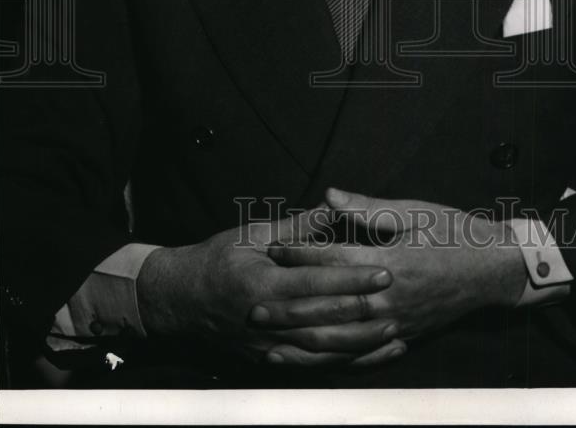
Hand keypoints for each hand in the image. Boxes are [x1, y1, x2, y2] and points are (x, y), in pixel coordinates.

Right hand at [137, 207, 404, 366]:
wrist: (178, 300)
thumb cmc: (216, 259)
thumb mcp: (253, 235)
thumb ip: (297, 227)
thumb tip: (332, 207)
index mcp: (262, 283)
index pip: (316, 282)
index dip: (351, 277)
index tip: (382, 271)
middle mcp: (266, 319)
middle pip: (323, 319)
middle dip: (362, 311)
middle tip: (397, 302)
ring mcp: (267, 346)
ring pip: (321, 351)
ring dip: (359, 343)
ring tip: (392, 332)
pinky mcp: (269, 362)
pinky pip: (311, 368)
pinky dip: (341, 364)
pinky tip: (366, 357)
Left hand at [261, 188, 526, 348]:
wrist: (493, 268)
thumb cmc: (454, 233)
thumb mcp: (413, 211)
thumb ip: (367, 208)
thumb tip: (329, 195)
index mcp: (390, 263)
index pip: (333, 261)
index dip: (300, 255)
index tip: (271, 251)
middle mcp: (389, 300)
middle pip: (329, 309)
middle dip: (289, 309)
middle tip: (253, 307)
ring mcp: (396, 324)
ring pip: (341, 342)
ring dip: (302, 344)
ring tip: (269, 343)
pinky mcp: (403, 337)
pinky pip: (363, 357)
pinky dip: (333, 361)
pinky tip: (310, 362)